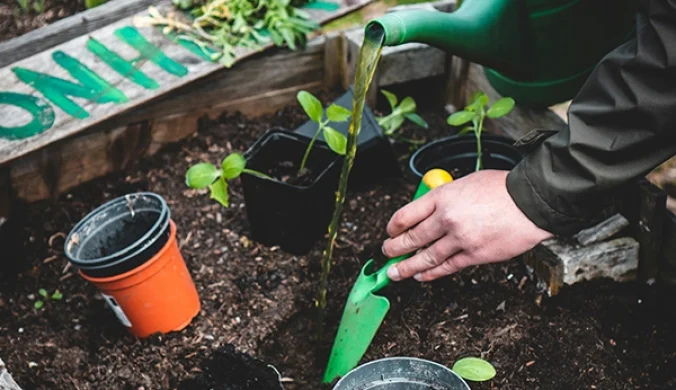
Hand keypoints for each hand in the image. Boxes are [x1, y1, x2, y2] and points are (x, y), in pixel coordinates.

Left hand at [382, 169, 552, 281]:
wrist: (531, 202)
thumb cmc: (502, 189)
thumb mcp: (465, 182)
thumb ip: (445, 197)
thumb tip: (429, 211)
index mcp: (442, 197)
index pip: (406, 215)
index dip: (393, 227)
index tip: (389, 232)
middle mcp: (447, 218)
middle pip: (411, 238)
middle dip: (394, 249)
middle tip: (386, 253)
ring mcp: (460, 239)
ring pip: (425, 257)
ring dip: (406, 267)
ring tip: (395, 272)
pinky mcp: (474, 255)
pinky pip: (446, 267)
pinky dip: (431, 273)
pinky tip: (421, 276)